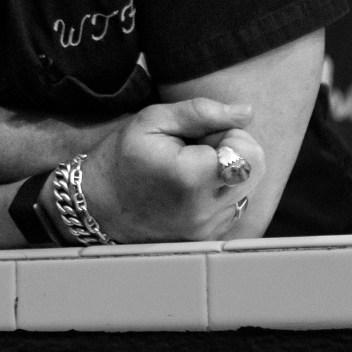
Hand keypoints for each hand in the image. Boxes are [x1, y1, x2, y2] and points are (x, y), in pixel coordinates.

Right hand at [83, 98, 267, 242]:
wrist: (97, 206)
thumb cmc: (123, 156)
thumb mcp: (153, 120)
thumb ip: (203, 112)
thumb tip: (248, 112)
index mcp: (191, 178)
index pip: (249, 152)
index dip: (231, 134)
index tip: (202, 135)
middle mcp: (203, 211)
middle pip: (254, 171)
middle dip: (234, 152)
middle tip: (198, 149)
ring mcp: (206, 230)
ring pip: (247, 189)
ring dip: (228, 173)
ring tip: (191, 170)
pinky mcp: (205, 239)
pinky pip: (233, 207)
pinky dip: (220, 192)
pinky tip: (190, 188)